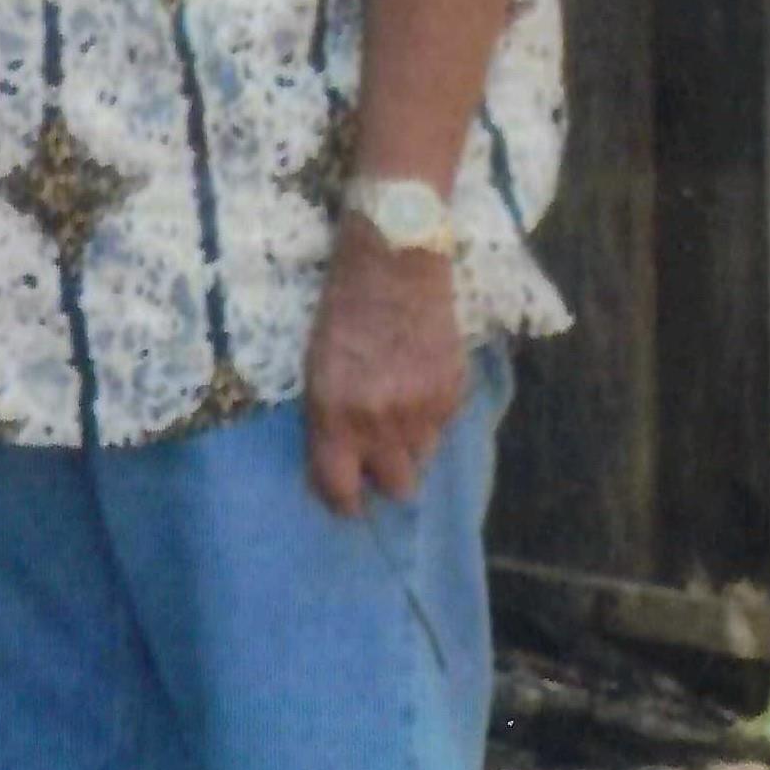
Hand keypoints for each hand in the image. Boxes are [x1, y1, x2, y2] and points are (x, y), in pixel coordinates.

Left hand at [300, 217, 468, 514]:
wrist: (393, 267)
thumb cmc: (342, 311)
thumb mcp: (316, 367)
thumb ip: (330, 419)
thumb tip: (344, 461)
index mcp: (333, 413)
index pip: (341, 488)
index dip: (345, 501)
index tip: (349, 502)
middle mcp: (378, 422)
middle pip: (396, 487)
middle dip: (387, 474)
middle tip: (379, 453)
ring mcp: (421, 412)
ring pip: (422, 458)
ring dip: (410, 443)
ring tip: (400, 405)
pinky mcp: (453, 397)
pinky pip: (442, 427)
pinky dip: (431, 414)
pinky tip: (419, 380)